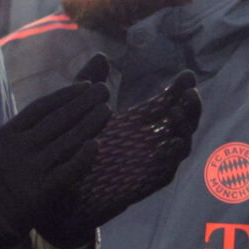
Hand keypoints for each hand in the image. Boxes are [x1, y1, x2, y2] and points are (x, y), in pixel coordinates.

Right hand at [0, 79, 108, 248]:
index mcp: (3, 136)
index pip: (40, 108)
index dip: (65, 95)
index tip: (85, 86)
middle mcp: (18, 149)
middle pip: (58, 120)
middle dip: (84, 104)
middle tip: (104, 92)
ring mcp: (30, 171)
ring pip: (66, 142)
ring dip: (89, 126)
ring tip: (107, 111)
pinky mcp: (39, 195)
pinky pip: (67, 172)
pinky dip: (82, 158)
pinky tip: (97, 145)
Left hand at [40, 64, 202, 246]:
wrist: (57, 193)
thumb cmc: (71, 151)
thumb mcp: (78, 112)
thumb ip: (88, 85)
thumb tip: (101, 55)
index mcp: (136, 124)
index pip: (166, 104)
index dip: (179, 90)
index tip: (187, 75)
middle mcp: (146, 143)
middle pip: (180, 123)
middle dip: (190, 108)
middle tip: (190, 92)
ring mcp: (146, 164)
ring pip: (177, 147)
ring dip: (184, 130)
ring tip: (181, 112)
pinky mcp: (140, 185)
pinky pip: (163, 173)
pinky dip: (171, 158)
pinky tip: (174, 143)